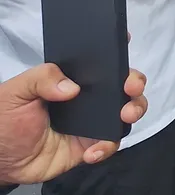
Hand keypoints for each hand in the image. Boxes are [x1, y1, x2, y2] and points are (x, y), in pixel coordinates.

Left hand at [0, 63, 147, 185]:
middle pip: (123, 85)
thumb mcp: (16, 91)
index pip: (99, 62)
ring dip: (134, 110)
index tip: (127, 42)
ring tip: (124, 115)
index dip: (117, 52)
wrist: (0, 159)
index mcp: (71, 80)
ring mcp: (93, 122)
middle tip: (130, 87)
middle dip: (135, 82)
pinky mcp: (90, 145)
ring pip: (126, 111)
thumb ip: (41, 79)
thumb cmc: (5, 119)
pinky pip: (110, 143)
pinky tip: (92, 150)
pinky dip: (107, 146)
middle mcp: (87, 98)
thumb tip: (71, 87)